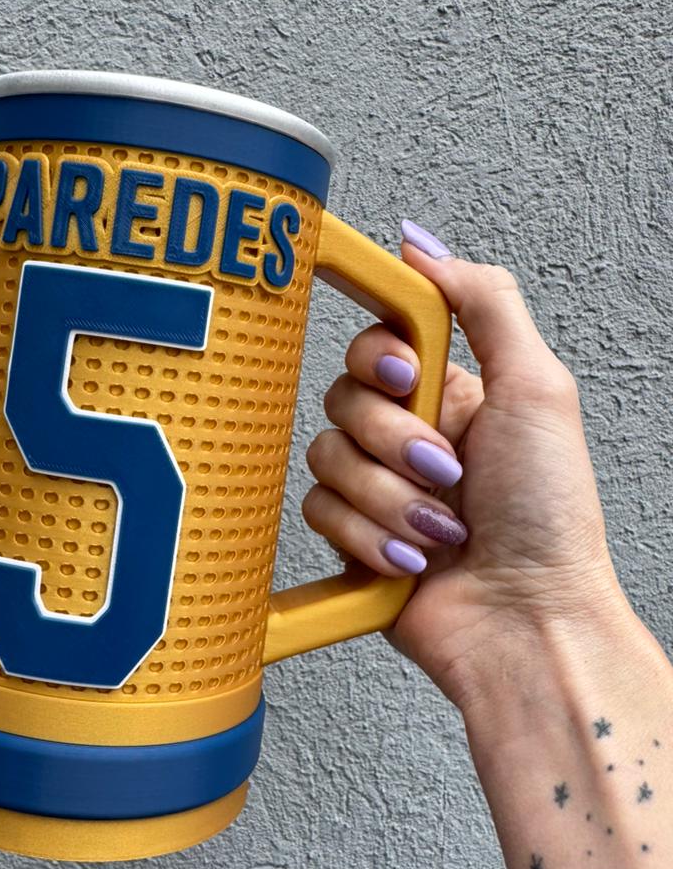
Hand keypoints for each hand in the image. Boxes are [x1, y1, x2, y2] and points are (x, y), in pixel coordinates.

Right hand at [303, 219, 627, 713]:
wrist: (528, 623)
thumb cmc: (551, 517)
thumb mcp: (538, 388)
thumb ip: (483, 303)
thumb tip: (421, 245)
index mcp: (451, 393)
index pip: (376, 341)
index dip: (378, 357)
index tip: (402, 376)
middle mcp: (408, 436)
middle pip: (342, 400)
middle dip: (396, 444)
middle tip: (448, 474)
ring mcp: (378, 490)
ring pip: (326, 459)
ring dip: (389, 500)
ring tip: (440, 530)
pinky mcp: (352, 539)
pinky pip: (319, 513)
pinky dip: (369, 540)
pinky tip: (412, 561)